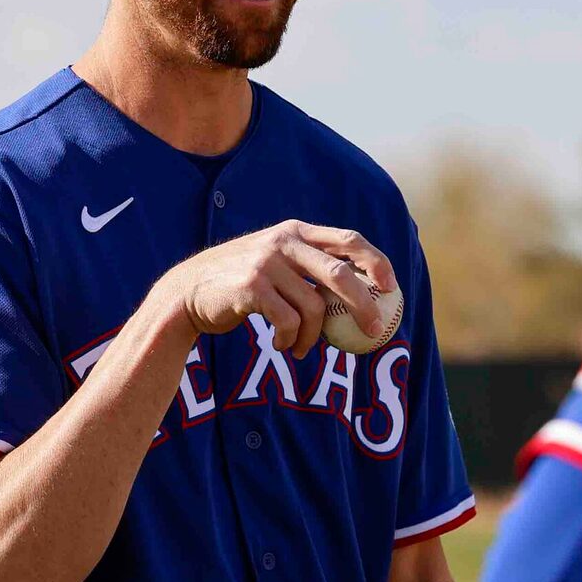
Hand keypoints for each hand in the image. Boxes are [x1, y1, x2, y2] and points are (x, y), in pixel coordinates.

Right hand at [162, 220, 391, 356]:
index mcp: (296, 232)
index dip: (376, 261)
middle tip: (376, 331)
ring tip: (302, 349)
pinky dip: (291, 341)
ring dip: (313, 338)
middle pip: (341, 275)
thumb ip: (310, 269)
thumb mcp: (277, 264)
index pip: (349, 240)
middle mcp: (284, 242)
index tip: (392, 287)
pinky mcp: (251, 287)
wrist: (188, 293)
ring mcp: (267, 263)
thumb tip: (362, 294)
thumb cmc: (241, 285)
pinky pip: (288, 322)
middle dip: (365, 306)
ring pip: (314, 308)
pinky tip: (282, 346)